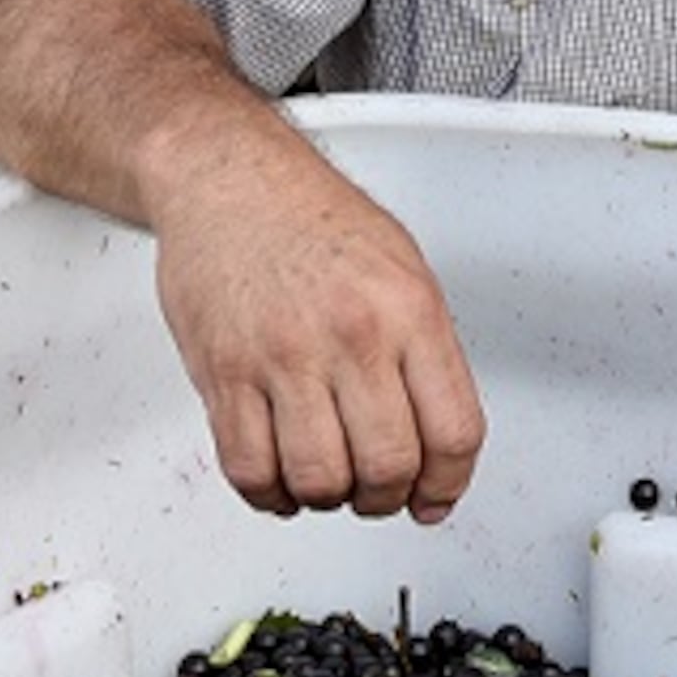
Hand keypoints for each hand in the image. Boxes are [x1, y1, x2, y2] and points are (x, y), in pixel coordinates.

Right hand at [151, 157, 486, 523]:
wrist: (227, 178)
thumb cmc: (312, 219)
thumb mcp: (402, 269)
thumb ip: (425, 354)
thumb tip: (437, 439)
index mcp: (408, 310)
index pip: (453, 431)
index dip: (448, 483)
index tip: (434, 497)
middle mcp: (350, 334)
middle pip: (388, 466)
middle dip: (386, 497)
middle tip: (377, 489)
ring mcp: (282, 356)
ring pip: (319, 480)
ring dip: (328, 498)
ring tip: (326, 478)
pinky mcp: (224, 372)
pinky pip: (249, 469)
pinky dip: (269, 493)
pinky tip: (279, 476)